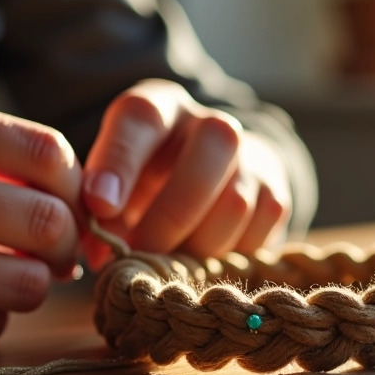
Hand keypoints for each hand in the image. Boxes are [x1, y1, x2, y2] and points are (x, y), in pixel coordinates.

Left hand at [81, 80, 291, 262]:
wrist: (203, 179)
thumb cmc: (141, 184)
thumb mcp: (110, 183)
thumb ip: (98, 211)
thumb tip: (101, 253)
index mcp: (161, 108)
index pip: (143, 116)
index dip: (120, 160)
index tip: (99, 206)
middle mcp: (212, 124)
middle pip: (212, 147)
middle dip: (169, 214)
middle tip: (138, 253)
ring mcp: (252, 160)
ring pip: (236, 202)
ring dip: (196, 247)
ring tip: (166, 266)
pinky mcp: (276, 198)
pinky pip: (258, 235)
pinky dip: (225, 261)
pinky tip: (198, 265)